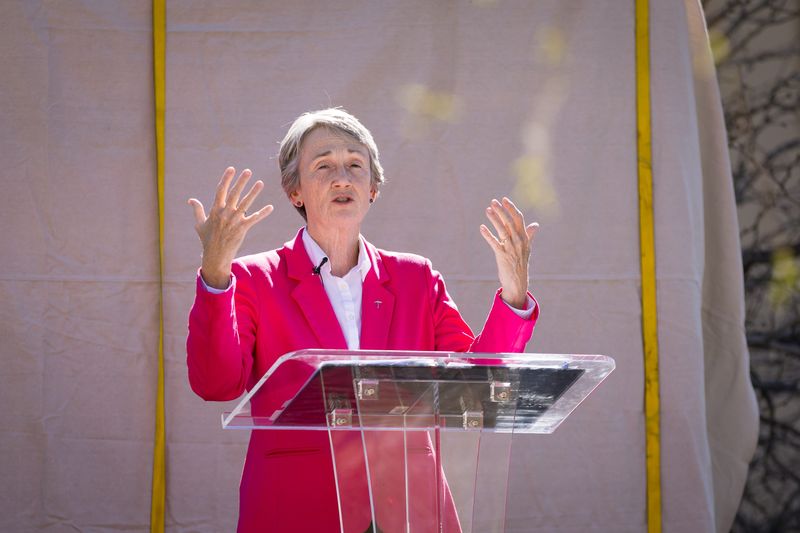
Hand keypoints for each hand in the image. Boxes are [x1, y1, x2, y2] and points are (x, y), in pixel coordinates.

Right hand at [188, 167, 272, 288]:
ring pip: (246, 203)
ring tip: (260, 183)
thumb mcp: (200, 224)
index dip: (226, 179)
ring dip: (254, 192)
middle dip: (241, 181)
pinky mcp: (242, 228)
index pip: (221, 190)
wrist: (215, 255)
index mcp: (215, 210)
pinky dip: (263, 213)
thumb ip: (197, 210)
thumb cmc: (207, 240)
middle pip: (235, 193)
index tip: (231, 169)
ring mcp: (234, 220)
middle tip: (248, 171)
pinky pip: (254, 218)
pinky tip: (270, 207)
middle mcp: (225, 212)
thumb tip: (191, 200)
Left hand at [479, 197, 538, 308]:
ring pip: (502, 230)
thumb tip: (536, 225)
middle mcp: (519, 241)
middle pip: (510, 222)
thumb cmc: (521, 263)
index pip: (519, 219)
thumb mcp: (527, 248)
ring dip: (494, 219)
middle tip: (493, 202)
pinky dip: (488, 234)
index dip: (511, 208)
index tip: (504, 199)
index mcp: (524, 238)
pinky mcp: (502, 255)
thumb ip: (529, 235)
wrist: (517, 281)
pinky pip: (494, 242)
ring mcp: (511, 248)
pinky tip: (482, 227)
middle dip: (501, 211)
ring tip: (487, 210)